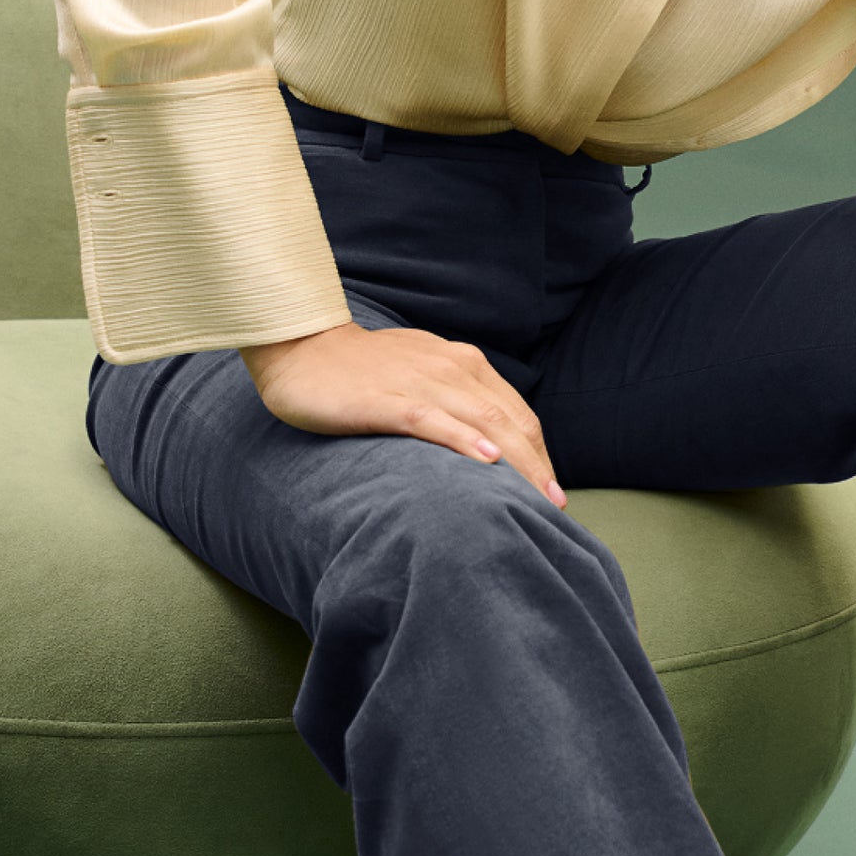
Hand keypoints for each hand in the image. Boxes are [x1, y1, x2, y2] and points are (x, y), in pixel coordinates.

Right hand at [240, 322, 567, 508]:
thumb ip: (454, 400)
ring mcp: (420, 383)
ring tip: (537, 498)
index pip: (516, 412)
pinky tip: (485, 460)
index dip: (539, 453)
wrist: (301, 348)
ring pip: (484, 422)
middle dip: (537, 466)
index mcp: (463, 364)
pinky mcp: (386, 400)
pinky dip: (463, 439)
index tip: (551, 491)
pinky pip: (432, 420)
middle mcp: (451, 369)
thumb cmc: (361, 370)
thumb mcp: (421, 375)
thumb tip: (487, 444)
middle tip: (554, 507)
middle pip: (510, 421)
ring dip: (517, 461)